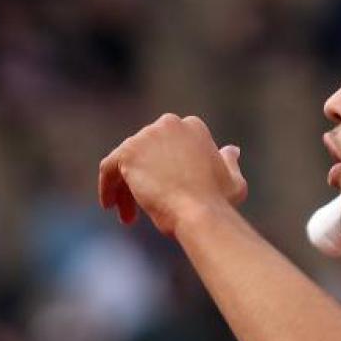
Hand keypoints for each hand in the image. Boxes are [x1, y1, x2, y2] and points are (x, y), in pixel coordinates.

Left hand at [98, 114, 246, 235]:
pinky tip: (110, 205)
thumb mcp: (233, 180)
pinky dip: (107, 186)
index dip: (164, 170)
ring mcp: (146, 136)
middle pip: (146, 152)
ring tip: (129, 216)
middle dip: (144, 178)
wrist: (200, 212)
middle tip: (144, 207)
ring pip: (127, 162)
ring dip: (126, 188)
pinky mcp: (127, 153)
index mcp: (193, 127)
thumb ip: (228, 162)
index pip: (168, 145)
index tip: (166, 191)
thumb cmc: (219, 202)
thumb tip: (231, 150)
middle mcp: (169, 124)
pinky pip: (109, 168)